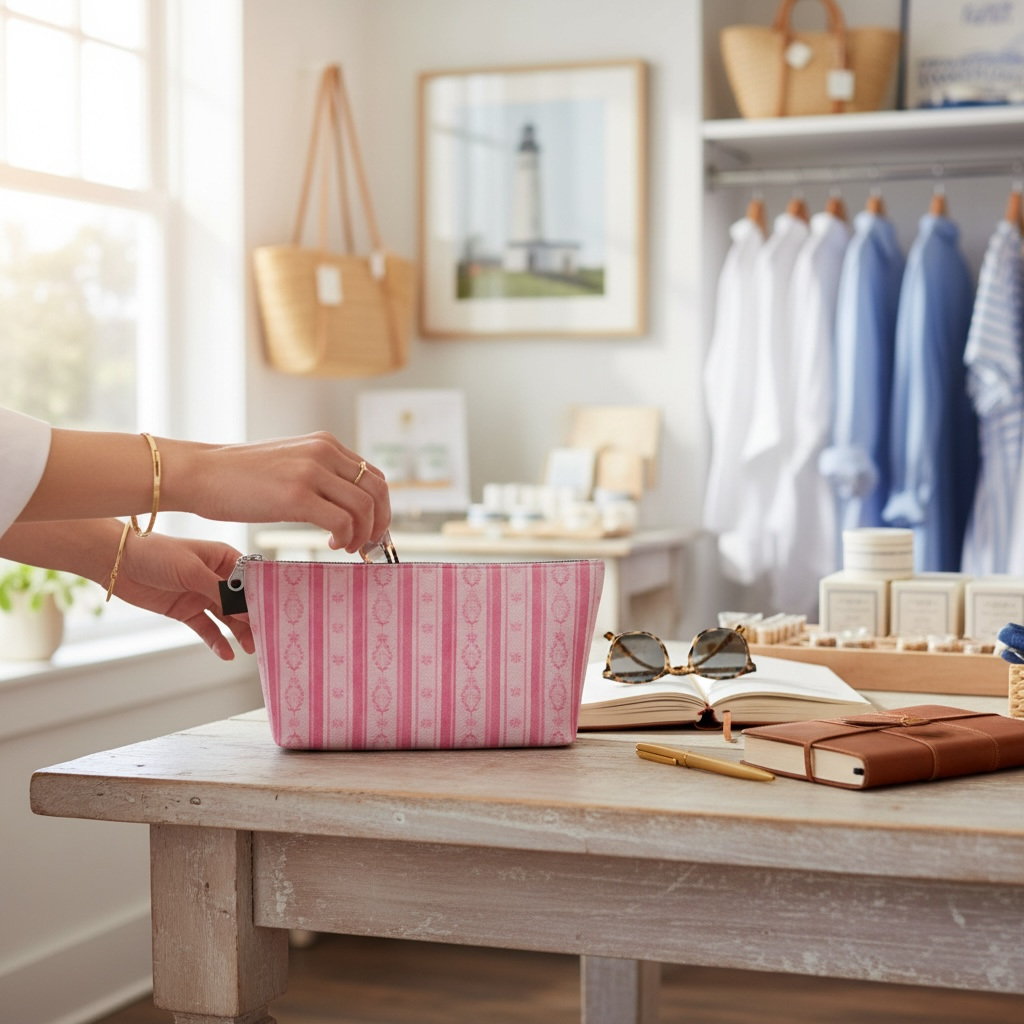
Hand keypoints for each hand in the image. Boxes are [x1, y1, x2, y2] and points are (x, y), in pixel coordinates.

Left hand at [114, 533, 253, 660]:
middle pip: (241, 601)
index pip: (251, 579)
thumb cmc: (157, 554)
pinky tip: (227, 653)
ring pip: (227, 617)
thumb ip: (221, 593)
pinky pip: (207, 628)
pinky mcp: (186, 611)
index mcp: (223, 558)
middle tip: (266, 637)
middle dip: (253, 619)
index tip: (275, 614)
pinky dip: (217, 641)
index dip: (263, 596)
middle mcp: (216, 577)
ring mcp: (201, 595)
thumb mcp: (192, 571)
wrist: (117, 563)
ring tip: (251, 649)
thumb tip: (247, 612)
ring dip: (239, 632)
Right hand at [176, 432, 390, 552]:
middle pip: (377, 491)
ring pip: (364, 508)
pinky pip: (342, 522)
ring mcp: (310, 472)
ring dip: (362, 534)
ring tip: (346, 547)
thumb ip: (319, 474)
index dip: (381, 507)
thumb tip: (347, 504)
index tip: (374, 529)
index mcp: (324, 444)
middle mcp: (323, 452)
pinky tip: (331, 544)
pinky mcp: (297, 495)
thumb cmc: (239, 476)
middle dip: (380, 523)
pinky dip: (345, 538)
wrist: (199, 473)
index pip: (373, 475)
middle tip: (368, 545)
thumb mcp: (289, 463)